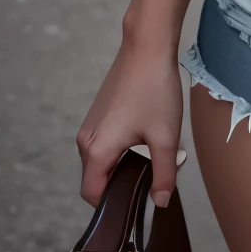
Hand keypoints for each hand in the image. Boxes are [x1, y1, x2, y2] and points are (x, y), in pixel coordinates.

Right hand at [76, 39, 183, 207]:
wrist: (147, 46)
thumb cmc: (155, 90)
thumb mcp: (165, 137)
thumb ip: (164, 175)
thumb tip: (160, 203)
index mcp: (96, 150)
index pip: (92, 195)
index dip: (113, 205)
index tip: (137, 203)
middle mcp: (85, 140)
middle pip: (96, 178)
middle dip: (122, 185)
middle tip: (151, 182)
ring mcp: (90, 124)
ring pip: (101, 160)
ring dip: (123, 166)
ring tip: (152, 159)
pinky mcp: (98, 112)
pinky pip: (103, 143)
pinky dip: (120, 150)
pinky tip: (144, 139)